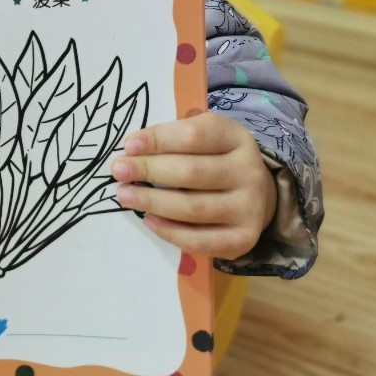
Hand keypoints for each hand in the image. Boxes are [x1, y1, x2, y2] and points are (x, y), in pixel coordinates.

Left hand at [110, 112, 277, 260]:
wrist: (257, 195)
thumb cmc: (216, 158)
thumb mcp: (204, 136)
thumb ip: (173, 137)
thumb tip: (132, 150)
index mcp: (236, 138)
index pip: (194, 136)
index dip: (159, 140)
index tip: (129, 145)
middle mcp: (249, 172)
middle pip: (192, 172)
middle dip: (149, 171)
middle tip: (118, 171)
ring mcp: (250, 208)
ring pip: (193, 207)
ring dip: (153, 202)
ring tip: (125, 195)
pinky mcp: (244, 239)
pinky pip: (201, 240)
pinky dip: (171, 232)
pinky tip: (149, 220)